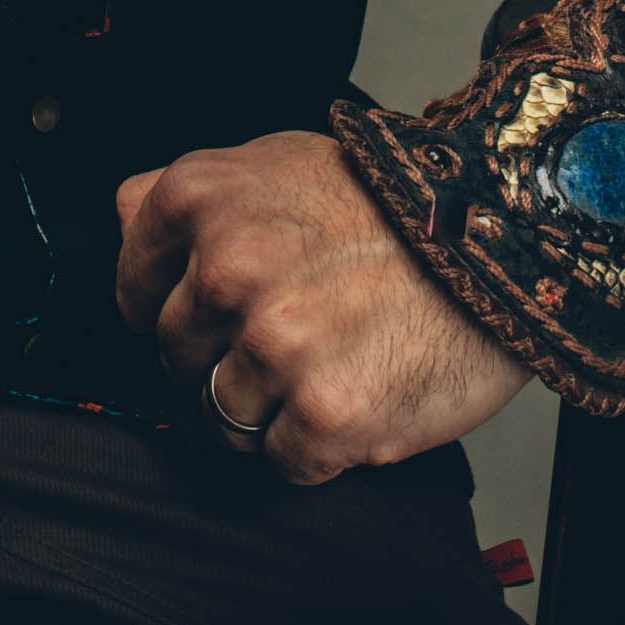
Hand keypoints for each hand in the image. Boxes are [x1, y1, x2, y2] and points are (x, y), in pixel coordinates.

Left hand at [115, 130, 532, 483]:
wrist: (500, 235)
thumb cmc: (386, 200)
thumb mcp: (272, 162)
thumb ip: (183, 193)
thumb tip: (124, 220)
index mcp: (199, 200)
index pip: (133, 293)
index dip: (174, 309)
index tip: (217, 311)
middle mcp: (226, 270)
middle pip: (177, 359)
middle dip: (222, 357)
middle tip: (292, 330)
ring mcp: (275, 346)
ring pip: (223, 417)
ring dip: (269, 406)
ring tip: (329, 359)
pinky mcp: (325, 416)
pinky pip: (281, 462)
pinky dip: (314, 446)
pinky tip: (354, 393)